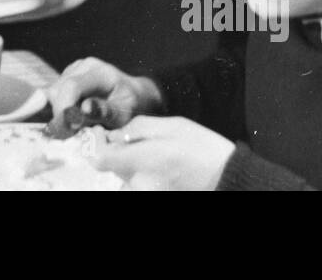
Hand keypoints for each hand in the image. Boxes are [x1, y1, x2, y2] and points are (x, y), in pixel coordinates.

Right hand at [46, 56, 162, 122]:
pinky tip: (71, 117)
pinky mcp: (70, 74)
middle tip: (69, 134)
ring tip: (74, 126)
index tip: (67, 129)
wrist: (136, 96)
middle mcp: (86, 65)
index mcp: (101, 73)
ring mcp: (76, 68)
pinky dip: (59, 107)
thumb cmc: (132, 108)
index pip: (72, 87)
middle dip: (60, 114)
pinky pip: (55, 92)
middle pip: (58, 89)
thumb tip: (84, 108)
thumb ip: (105, 111)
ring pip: (53, 91)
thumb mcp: (124, 114)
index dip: (64, 108)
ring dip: (59, 111)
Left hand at [95, 116, 235, 190]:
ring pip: (121, 178)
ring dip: (124, 165)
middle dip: (112, 153)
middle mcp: (138, 183)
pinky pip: (134, 186)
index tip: (100, 133)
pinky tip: (151, 165)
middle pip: (109, 169)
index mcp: (141, 161)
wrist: (227, 178)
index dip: (94, 145)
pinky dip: (136, 175)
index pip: (99, 159)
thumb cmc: (202, 148)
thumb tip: (113, 135)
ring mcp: (146, 194)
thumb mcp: (170, 125)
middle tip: (123, 139)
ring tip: (143, 152)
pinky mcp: (153, 197)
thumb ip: (137, 129)